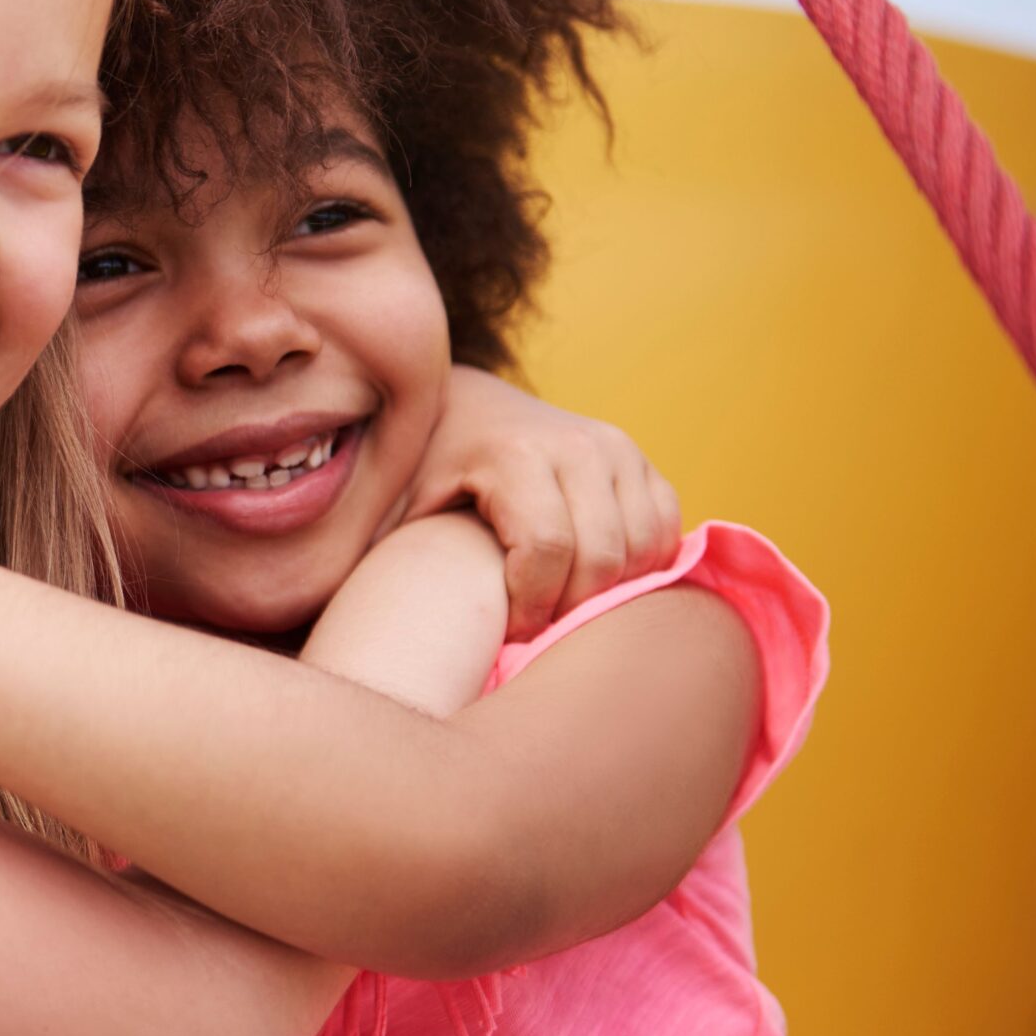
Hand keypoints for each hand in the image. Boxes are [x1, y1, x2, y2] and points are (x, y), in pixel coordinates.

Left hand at [409, 368, 681, 640]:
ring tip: (558, 603)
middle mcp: (576, 443)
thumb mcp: (392, 510)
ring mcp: (615, 447)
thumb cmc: (418, 474)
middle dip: (569, 609)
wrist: (459, 407)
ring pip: (642, 549)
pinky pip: (664, 530)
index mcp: (513, 452)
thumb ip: (389, 557)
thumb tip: (371, 623)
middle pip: (602, 558)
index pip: (548, 550)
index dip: (531, 606)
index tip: (506, 628)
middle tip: (534, 627)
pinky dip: (639, 567)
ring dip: (608, 592)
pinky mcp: (638, 459)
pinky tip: (592, 580)